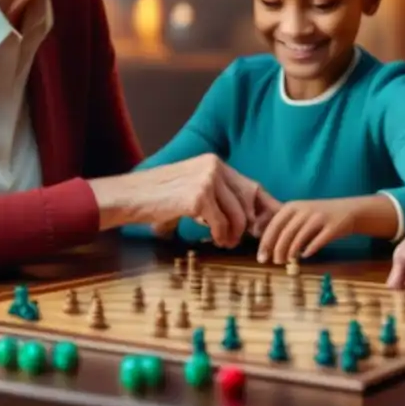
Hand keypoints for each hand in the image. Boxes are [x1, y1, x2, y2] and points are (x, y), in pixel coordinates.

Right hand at [92, 154, 279, 248]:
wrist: (129, 196)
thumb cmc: (158, 197)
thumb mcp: (192, 189)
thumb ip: (217, 198)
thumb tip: (246, 220)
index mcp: (215, 162)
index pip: (251, 185)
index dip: (266, 206)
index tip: (275, 222)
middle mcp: (214, 166)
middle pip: (248, 201)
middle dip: (251, 224)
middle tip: (244, 239)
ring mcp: (207, 180)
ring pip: (238, 215)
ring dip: (235, 234)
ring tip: (226, 243)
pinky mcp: (198, 196)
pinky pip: (221, 223)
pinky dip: (221, 236)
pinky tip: (216, 240)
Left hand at [256, 198, 361, 263]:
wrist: (348, 210)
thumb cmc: (319, 215)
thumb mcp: (300, 214)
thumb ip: (285, 226)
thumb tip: (268, 247)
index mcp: (293, 206)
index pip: (274, 225)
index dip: (266, 242)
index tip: (261, 257)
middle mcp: (304, 210)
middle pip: (286, 232)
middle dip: (278, 250)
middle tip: (276, 262)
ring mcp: (319, 218)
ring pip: (299, 238)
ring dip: (291, 252)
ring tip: (289, 261)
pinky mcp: (332, 227)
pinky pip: (318, 242)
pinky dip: (309, 250)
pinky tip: (305, 256)